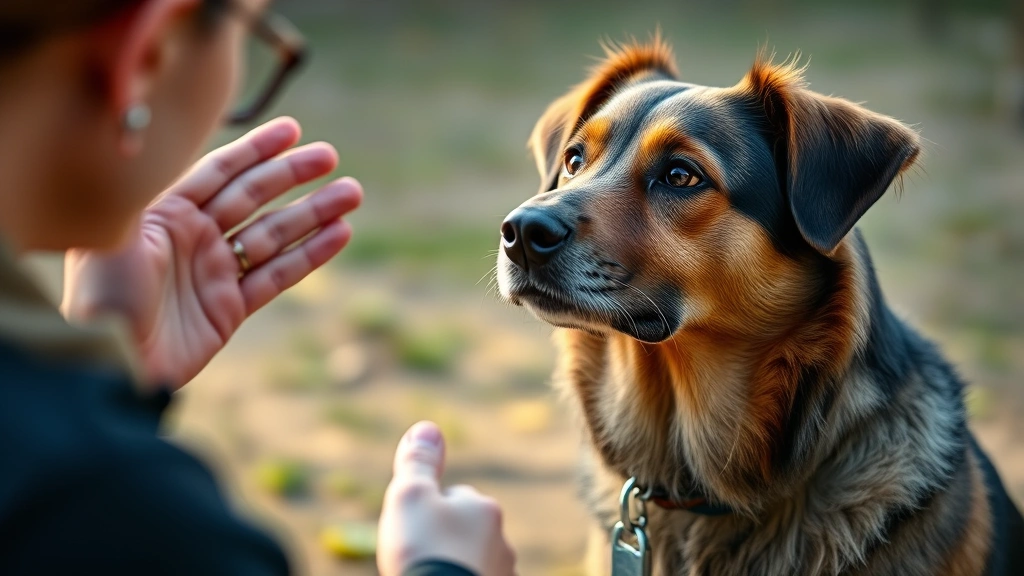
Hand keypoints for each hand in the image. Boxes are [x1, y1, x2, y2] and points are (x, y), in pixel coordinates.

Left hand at [62, 117, 361, 389]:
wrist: (107, 364)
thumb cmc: (101, 298)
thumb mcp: (111, 236)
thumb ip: (146, 192)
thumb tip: (161, 147)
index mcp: (164, 214)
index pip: (219, 172)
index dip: (255, 149)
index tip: (292, 130)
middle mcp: (193, 238)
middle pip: (253, 197)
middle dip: (293, 175)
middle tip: (331, 158)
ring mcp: (214, 273)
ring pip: (274, 234)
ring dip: (313, 213)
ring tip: (351, 193)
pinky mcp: (229, 309)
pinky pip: (278, 275)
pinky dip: (310, 255)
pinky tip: (339, 234)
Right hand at [378, 422, 515, 575]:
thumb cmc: (424, 548)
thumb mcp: (410, 495)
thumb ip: (419, 462)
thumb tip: (427, 426)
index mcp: (483, 508)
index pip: (454, 498)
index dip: (428, 511)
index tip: (413, 529)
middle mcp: (501, 540)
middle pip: (466, 532)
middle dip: (446, 539)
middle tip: (419, 554)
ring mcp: (502, 573)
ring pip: (475, 561)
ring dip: (456, 565)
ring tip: (431, 574)